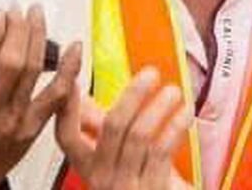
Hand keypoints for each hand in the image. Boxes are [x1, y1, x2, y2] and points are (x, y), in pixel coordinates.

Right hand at [0, 7, 75, 189]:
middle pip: (10, 62)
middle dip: (17, 28)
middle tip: (18, 11)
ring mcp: (12, 123)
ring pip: (33, 72)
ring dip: (38, 37)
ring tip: (37, 16)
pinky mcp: (32, 129)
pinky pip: (57, 95)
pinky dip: (69, 69)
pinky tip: (73, 48)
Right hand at [55, 52, 192, 189]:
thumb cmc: (136, 189)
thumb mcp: (114, 161)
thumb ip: (101, 130)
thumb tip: (83, 100)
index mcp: (88, 167)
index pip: (66, 134)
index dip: (67, 103)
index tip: (72, 72)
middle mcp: (103, 177)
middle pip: (113, 126)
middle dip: (133, 94)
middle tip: (149, 75)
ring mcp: (127, 185)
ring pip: (140, 135)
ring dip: (160, 107)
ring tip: (174, 91)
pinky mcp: (151, 189)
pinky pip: (162, 150)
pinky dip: (175, 126)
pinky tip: (185, 113)